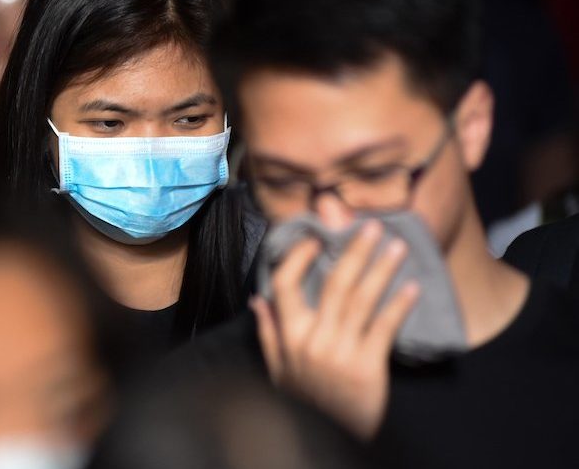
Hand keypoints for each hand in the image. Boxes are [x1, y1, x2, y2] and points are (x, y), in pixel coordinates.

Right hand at [250, 219, 418, 439]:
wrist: (327, 444)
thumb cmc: (304, 405)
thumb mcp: (277, 372)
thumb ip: (268, 334)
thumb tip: (258, 299)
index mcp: (289, 336)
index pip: (285, 285)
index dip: (300, 257)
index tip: (316, 238)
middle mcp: (313, 339)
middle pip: (334, 285)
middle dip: (354, 252)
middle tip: (372, 227)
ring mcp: (341, 352)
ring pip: (362, 300)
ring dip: (381, 270)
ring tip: (397, 247)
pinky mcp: (368, 367)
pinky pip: (385, 328)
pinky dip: (399, 306)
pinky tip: (412, 287)